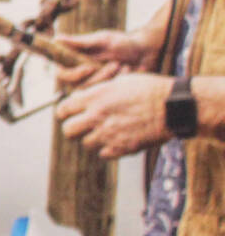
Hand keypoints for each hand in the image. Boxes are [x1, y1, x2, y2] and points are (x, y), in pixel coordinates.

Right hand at [54, 30, 150, 89]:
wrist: (144, 52)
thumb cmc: (122, 42)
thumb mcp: (102, 39)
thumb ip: (80, 42)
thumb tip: (57, 38)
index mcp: (74, 62)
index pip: (61, 74)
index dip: (73, 74)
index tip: (88, 68)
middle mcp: (79, 76)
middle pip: (76, 87)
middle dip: (98, 77)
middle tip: (115, 64)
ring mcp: (93, 85)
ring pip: (92, 92)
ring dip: (109, 78)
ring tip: (122, 65)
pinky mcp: (105, 92)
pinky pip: (106, 95)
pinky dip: (118, 82)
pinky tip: (128, 72)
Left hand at [54, 72, 171, 159]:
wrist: (174, 106)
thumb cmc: (151, 89)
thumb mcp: (121, 81)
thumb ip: (98, 91)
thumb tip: (81, 97)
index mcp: (95, 98)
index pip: (63, 110)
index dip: (64, 113)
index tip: (68, 114)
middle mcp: (97, 116)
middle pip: (68, 131)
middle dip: (73, 129)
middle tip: (82, 127)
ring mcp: (109, 134)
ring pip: (85, 144)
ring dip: (92, 139)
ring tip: (104, 132)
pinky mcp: (121, 148)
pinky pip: (103, 154)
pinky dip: (107, 149)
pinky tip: (116, 140)